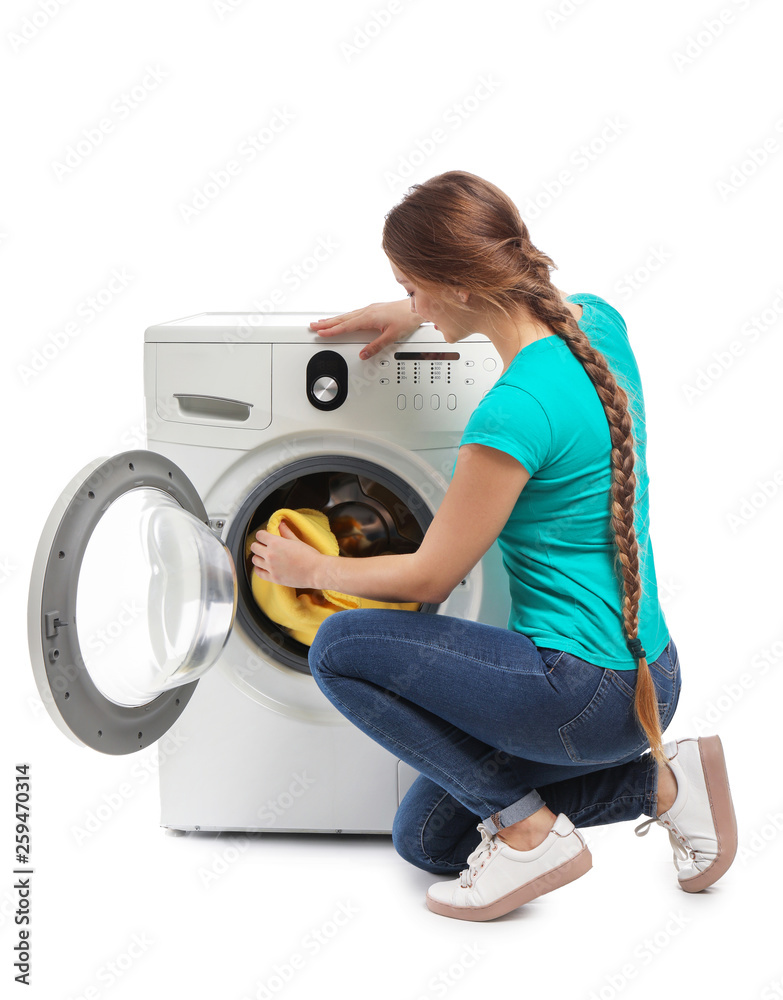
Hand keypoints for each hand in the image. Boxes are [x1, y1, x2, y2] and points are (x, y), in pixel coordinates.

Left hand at [249, 522, 324, 588]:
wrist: (316, 571)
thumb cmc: (310, 556)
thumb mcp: (297, 541)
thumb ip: (286, 532)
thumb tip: (281, 524)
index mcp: (276, 543)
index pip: (259, 535)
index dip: (262, 535)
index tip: (265, 537)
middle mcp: (270, 555)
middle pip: (254, 547)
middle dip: (259, 545)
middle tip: (265, 546)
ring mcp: (271, 567)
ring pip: (254, 559)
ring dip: (258, 556)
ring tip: (265, 556)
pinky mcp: (273, 578)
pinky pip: (258, 572)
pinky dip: (259, 568)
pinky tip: (263, 566)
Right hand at [309, 300, 424, 359]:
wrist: (416, 308)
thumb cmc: (407, 319)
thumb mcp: (392, 336)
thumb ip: (376, 346)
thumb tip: (363, 354)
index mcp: (369, 317)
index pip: (346, 326)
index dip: (332, 330)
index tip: (320, 333)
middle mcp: (367, 311)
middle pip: (342, 319)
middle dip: (326, 323)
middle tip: (313, 325)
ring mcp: (370, 309)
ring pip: (346, 315)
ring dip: (333, 319)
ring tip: (322, 322)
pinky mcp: (374, 309)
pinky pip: (353, 313)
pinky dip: (344, 317)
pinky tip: (342, 319)